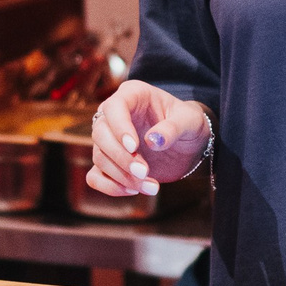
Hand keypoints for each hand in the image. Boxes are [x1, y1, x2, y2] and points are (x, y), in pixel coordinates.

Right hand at [88, 80, 211, 196]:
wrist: (189, 145)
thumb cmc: (189, 124)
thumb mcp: (190, 121)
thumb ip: (173, 128)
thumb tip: (152, 141)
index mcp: (133, 95)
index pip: (114, 107)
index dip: (120, 127)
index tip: (133, 147)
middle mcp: (114, 115)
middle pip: (100, 134)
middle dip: (121, 157)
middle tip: (144, 171)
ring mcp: (109, 140)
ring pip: (99, 157)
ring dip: (123, 176)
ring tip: (152, 186)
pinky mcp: (109, 162)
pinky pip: (95, 177)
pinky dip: (110, 187)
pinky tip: (134, 190)